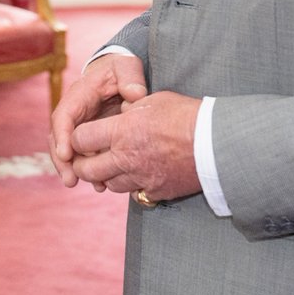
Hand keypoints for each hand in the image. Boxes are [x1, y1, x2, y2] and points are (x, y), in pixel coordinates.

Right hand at [49, 54, 147, 187]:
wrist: (118, 73)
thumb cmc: (120, 69)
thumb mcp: (126, 66)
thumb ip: (130, 78)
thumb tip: (134, 94)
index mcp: (79, 95)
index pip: (63, 115)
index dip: (61, 135)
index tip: (66, 154)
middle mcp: (73, 112)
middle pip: (58, 137)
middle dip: (62, 160)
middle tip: (71, 180)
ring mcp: (78, 125)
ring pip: (67, 150)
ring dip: (72, 169)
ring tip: (86, 185)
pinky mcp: (87, 137)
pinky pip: (82, 155)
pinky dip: (88, 170)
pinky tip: (100, 185)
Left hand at [69, 90, 202, 202]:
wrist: (216, 143)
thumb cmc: (186, 115)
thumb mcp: (152, 101)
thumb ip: (130, 110)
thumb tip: (120, 114)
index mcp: (122, 131)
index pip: (80, 138)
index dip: (77, 136)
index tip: (81, 134)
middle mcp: (126, 157)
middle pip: (87, 169)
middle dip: (82, 163)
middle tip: (84, 158)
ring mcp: (140, 177)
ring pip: (108, 184)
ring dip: (105, 175)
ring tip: (110, 166)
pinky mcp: (156, 191)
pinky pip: (133, 193)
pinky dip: (130, 185)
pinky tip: (136, 175)